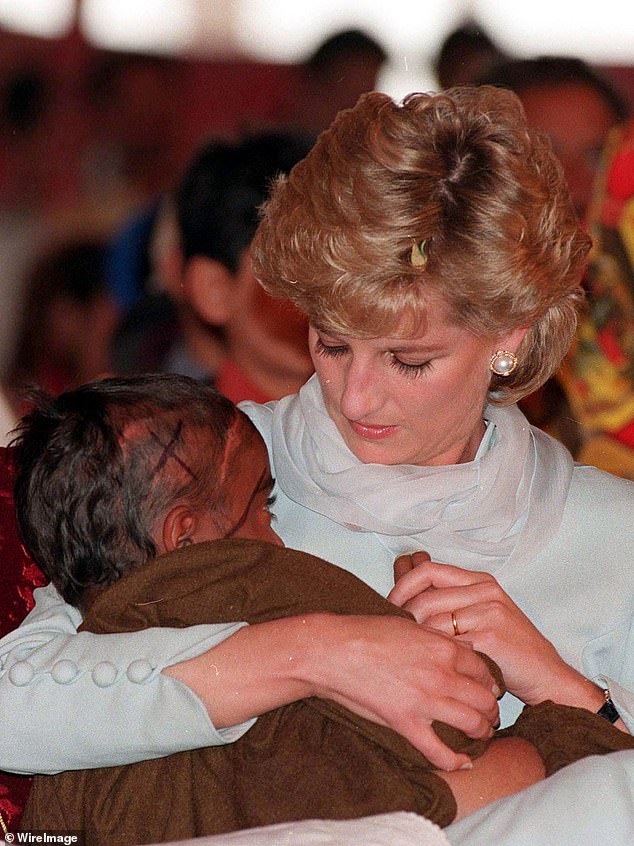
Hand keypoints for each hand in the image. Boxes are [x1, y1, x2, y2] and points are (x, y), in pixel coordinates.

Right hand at [306, 612, 499, 771]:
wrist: (334, 651)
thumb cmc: (366, 633)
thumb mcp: (409, 625)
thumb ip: (439, 637)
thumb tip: (463, 646)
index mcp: (443, 648)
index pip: (482, 669)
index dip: (489, 681)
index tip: (489, 688)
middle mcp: (441, 675)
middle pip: (484, 698)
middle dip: (491, 709)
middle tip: (490, 715)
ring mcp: (425, 701)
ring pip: (472, 724)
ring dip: (482, 731)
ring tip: (482, 734)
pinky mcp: (406, 724)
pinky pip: (440, 752)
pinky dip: (455, 762)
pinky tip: (463, 764)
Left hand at [388, 552, 571, 705]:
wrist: (546, 676)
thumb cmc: (507, 648)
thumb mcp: (480, 612)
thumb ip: (449, 598)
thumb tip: (406, 582)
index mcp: (479, 580)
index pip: (427, 570)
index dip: (402, 586)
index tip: (391, 605)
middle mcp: (485, 591)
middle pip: (426, 597)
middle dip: (406, 619)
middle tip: (401, 637)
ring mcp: (490, 612)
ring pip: (433, 621)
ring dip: (422, 641)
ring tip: (420, 655)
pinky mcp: (492, 637)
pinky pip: (449, 643)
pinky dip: (439, 656)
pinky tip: (439, 666)